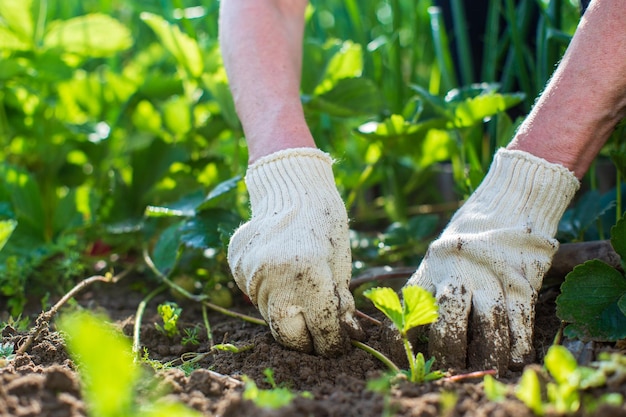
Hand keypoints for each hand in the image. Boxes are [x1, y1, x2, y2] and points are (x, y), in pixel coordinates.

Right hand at [228, 148, 363, 355]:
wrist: (290, 187)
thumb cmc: (324, 221)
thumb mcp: (341, 261)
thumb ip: (338, 301)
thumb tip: (342, 332)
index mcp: (310, 274)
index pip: (322, 329)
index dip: (333, 343)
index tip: (338, 345)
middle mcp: (276, 277)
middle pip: (288, 335)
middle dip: (305, 342)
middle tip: (318, 336)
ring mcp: (252, 273)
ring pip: (270, 316)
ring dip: (288, 316)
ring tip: (299, 295)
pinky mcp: (238, 268)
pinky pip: (255, 296)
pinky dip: (271, 295)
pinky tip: (281, 275)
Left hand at [405, 149, 578, 371]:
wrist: (509, 201)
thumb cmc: (467, 236)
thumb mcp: (438, 253)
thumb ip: (427, 285)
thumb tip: (409, 326)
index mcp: (432, 264)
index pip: (409, 303)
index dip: (400, 335)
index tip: (400, 354)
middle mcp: (459, 270)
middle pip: (450, 317)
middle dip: (449, 350)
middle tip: (450, 368)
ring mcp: (493, 275)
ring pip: (488, 324)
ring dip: (487, 353)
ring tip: (484, 367)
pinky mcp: (523, 280)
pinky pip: (520, 319)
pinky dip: (518, 342)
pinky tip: (515, 356)